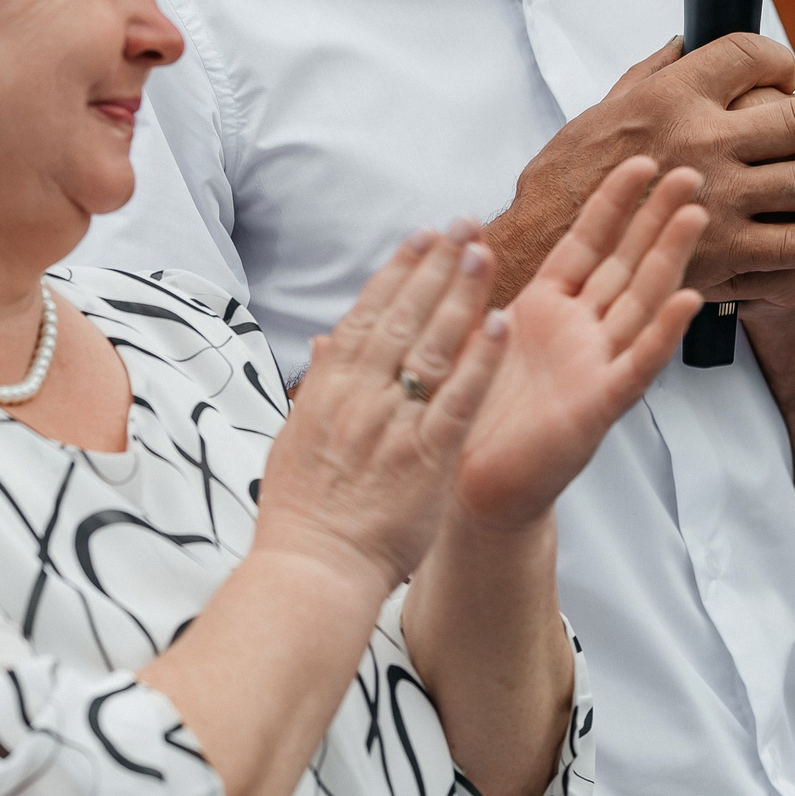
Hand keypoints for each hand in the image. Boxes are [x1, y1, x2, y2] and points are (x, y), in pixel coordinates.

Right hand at [253, 229, 510, 594]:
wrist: (311, 569)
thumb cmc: (302, 514)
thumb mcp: (294, 437)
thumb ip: (316, 387)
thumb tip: (324, 344)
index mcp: (327, 388)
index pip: (366, 313)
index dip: (397, 272)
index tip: (420, 239)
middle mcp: (359, 394)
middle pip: (402, 315)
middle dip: (434, 266)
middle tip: (462, 226)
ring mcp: (393, 422)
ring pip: (430, 344)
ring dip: (459, 295)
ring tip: (484, 253)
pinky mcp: (426, 454)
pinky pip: (459, 398)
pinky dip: (480, 359)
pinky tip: (500, 324)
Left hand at [451, 159, 707, 532]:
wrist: (468, 482)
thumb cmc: (471, 409)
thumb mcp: (467, 333)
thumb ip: (472, 284)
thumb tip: (462, 225)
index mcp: (546, 308)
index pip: (586, 243)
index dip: (612, 203)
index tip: (640, 161)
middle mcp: (579, 331)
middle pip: (625, 262)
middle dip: (655, 216)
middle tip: (691, 172)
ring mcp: (595, 366)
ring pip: (641, 302)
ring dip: (669, 259)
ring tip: (695, 215)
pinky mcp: (598, 406)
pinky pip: (637, 365)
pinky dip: (663, 334)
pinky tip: (690, 302)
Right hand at [489, 32, 794, 300]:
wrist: (547, 247)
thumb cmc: (566, 178)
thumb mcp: (601, 109)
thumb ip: (651, 75)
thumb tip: (686, 44)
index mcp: (673, 96)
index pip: (753, 55)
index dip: (781, 60)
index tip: (787, 76)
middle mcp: (704, 140)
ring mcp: (721, 198)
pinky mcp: (726, 251)